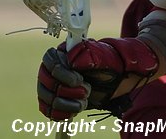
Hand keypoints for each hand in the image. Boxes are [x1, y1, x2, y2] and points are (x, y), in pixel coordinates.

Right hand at [37, 38, 158, 120]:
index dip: (61, 73)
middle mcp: (55, 69)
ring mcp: (55, 86)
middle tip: (86, 90)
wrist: (119, 77)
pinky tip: (75, 109)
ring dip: (65, 102)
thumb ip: (88, 55)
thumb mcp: (103, 56)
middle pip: (46, 82)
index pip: (49, 61)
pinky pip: (49, 110)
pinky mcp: (59, 100)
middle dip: (65, 89)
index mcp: (63, 53)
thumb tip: (73, 60)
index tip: (79, 79)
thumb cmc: (110, 62)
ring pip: (47, 98)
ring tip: (84, 101)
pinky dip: (61, 112)